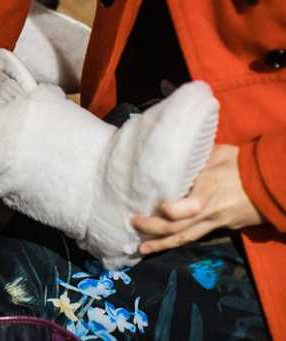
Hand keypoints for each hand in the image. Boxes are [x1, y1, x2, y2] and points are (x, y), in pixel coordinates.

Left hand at [131, 145, 263, 254]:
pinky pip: (196, 237)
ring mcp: (216, 222)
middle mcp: (211, 211)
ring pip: (186, 238)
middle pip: (180, 227)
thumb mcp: (216, 154)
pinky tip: (163, 244)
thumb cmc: (240, 163)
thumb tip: (168, 154)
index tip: (159, 206)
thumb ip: (193, 159)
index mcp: (211, 188)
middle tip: (133, 224)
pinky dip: (177, 241)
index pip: (191, 207)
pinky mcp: (221, 228)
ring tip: (141, 249)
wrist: (269, 182)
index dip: (172, 211)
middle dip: (154, 229)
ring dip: (162, 244)